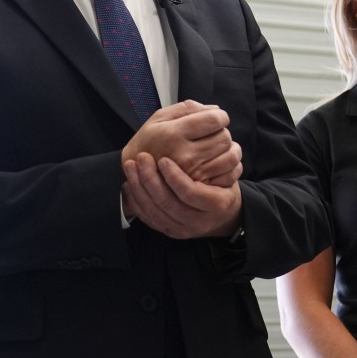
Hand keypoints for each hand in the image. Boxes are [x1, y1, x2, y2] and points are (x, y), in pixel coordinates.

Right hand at [121, 100, 239, 183]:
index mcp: (173, 133)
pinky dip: (231, 166)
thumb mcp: (158, 118)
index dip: (221, 116)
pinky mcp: (199, 187)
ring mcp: (192, 173)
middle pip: (223, 138)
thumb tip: (215, 109)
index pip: (213, 120)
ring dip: (231, 149)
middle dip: (223, 132)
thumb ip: (186, 109)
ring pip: (230, 157)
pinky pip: (229, 174)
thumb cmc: (148, 142)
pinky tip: (221, 161)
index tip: (218, 118)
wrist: (136, 173)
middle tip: (215, 133)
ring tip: (220, 147)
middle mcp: (184, 154)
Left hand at [121, 152, 241, 238]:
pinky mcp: (169, 231)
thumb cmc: (222, 184)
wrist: (220, 213)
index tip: (163, 160)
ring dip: (138, 187)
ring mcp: (182, 229)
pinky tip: (128, 183)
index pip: (190, 192)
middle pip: (167, 203)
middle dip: (150, 179)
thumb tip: (201, 126)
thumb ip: (212, 154)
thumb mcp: (228, 170)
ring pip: (153, 211)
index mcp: (217, 204)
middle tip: (141, 158)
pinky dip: (135, 200)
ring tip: (130, 166)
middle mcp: (199, 222)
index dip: (174, 176)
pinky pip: (148, 218)